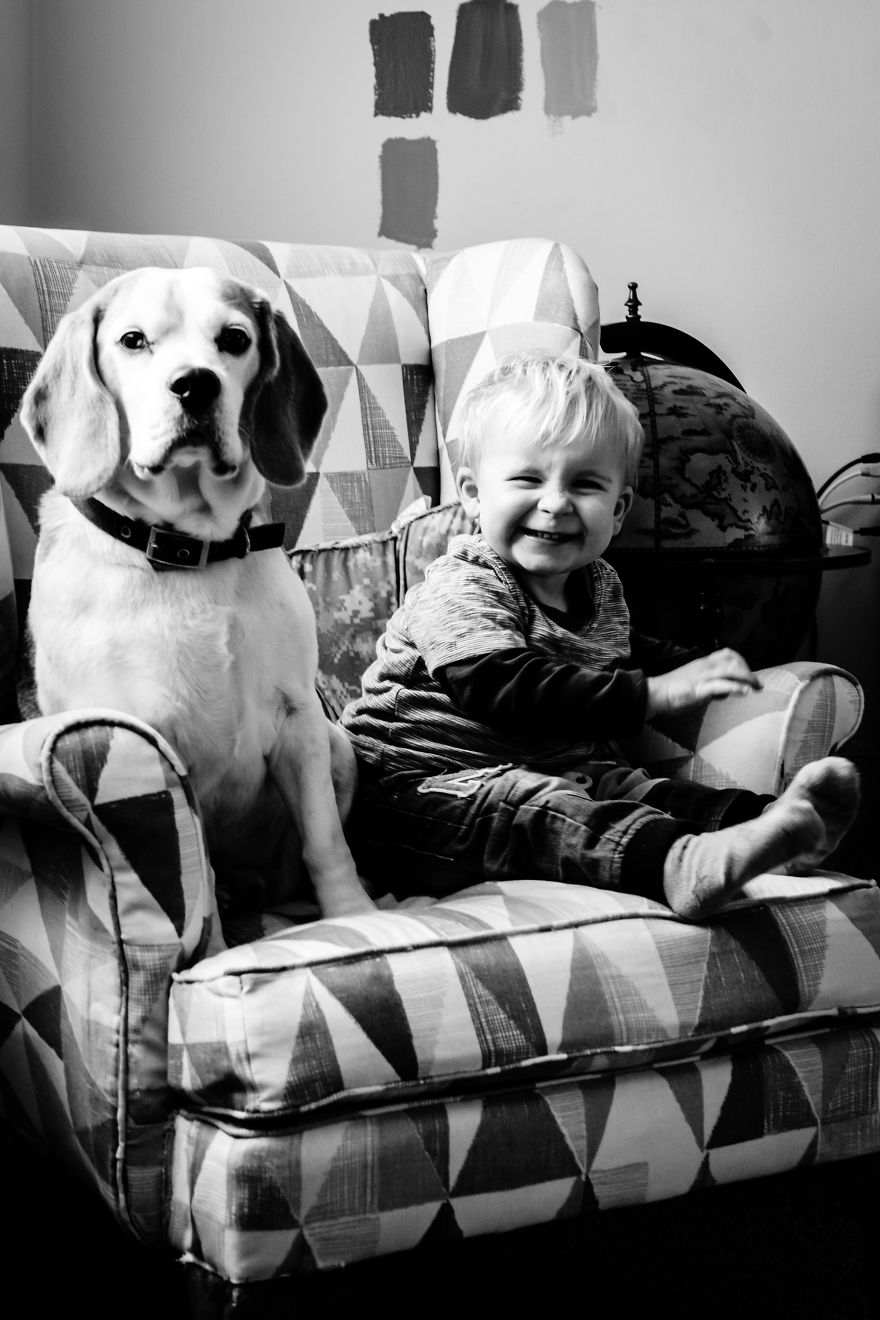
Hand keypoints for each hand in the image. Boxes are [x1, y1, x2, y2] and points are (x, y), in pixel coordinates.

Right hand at [646, 648, 761, 716]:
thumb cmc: (673, 690)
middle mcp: (704, 665)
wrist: (654, 693)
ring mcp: (701, 676)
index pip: (728, 654)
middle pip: (733, 660)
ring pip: (730, 669)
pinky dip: (736, 688)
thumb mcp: (695, 681)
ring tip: (755, 687)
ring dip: (747, 678)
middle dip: (748, 671)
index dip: (743, 663)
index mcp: (703, 663)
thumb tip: (725, 690)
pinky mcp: (698, 688)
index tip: (750, 675)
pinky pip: (721, 685)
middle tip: (757, 684)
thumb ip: (709, 682)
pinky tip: (745, 692)